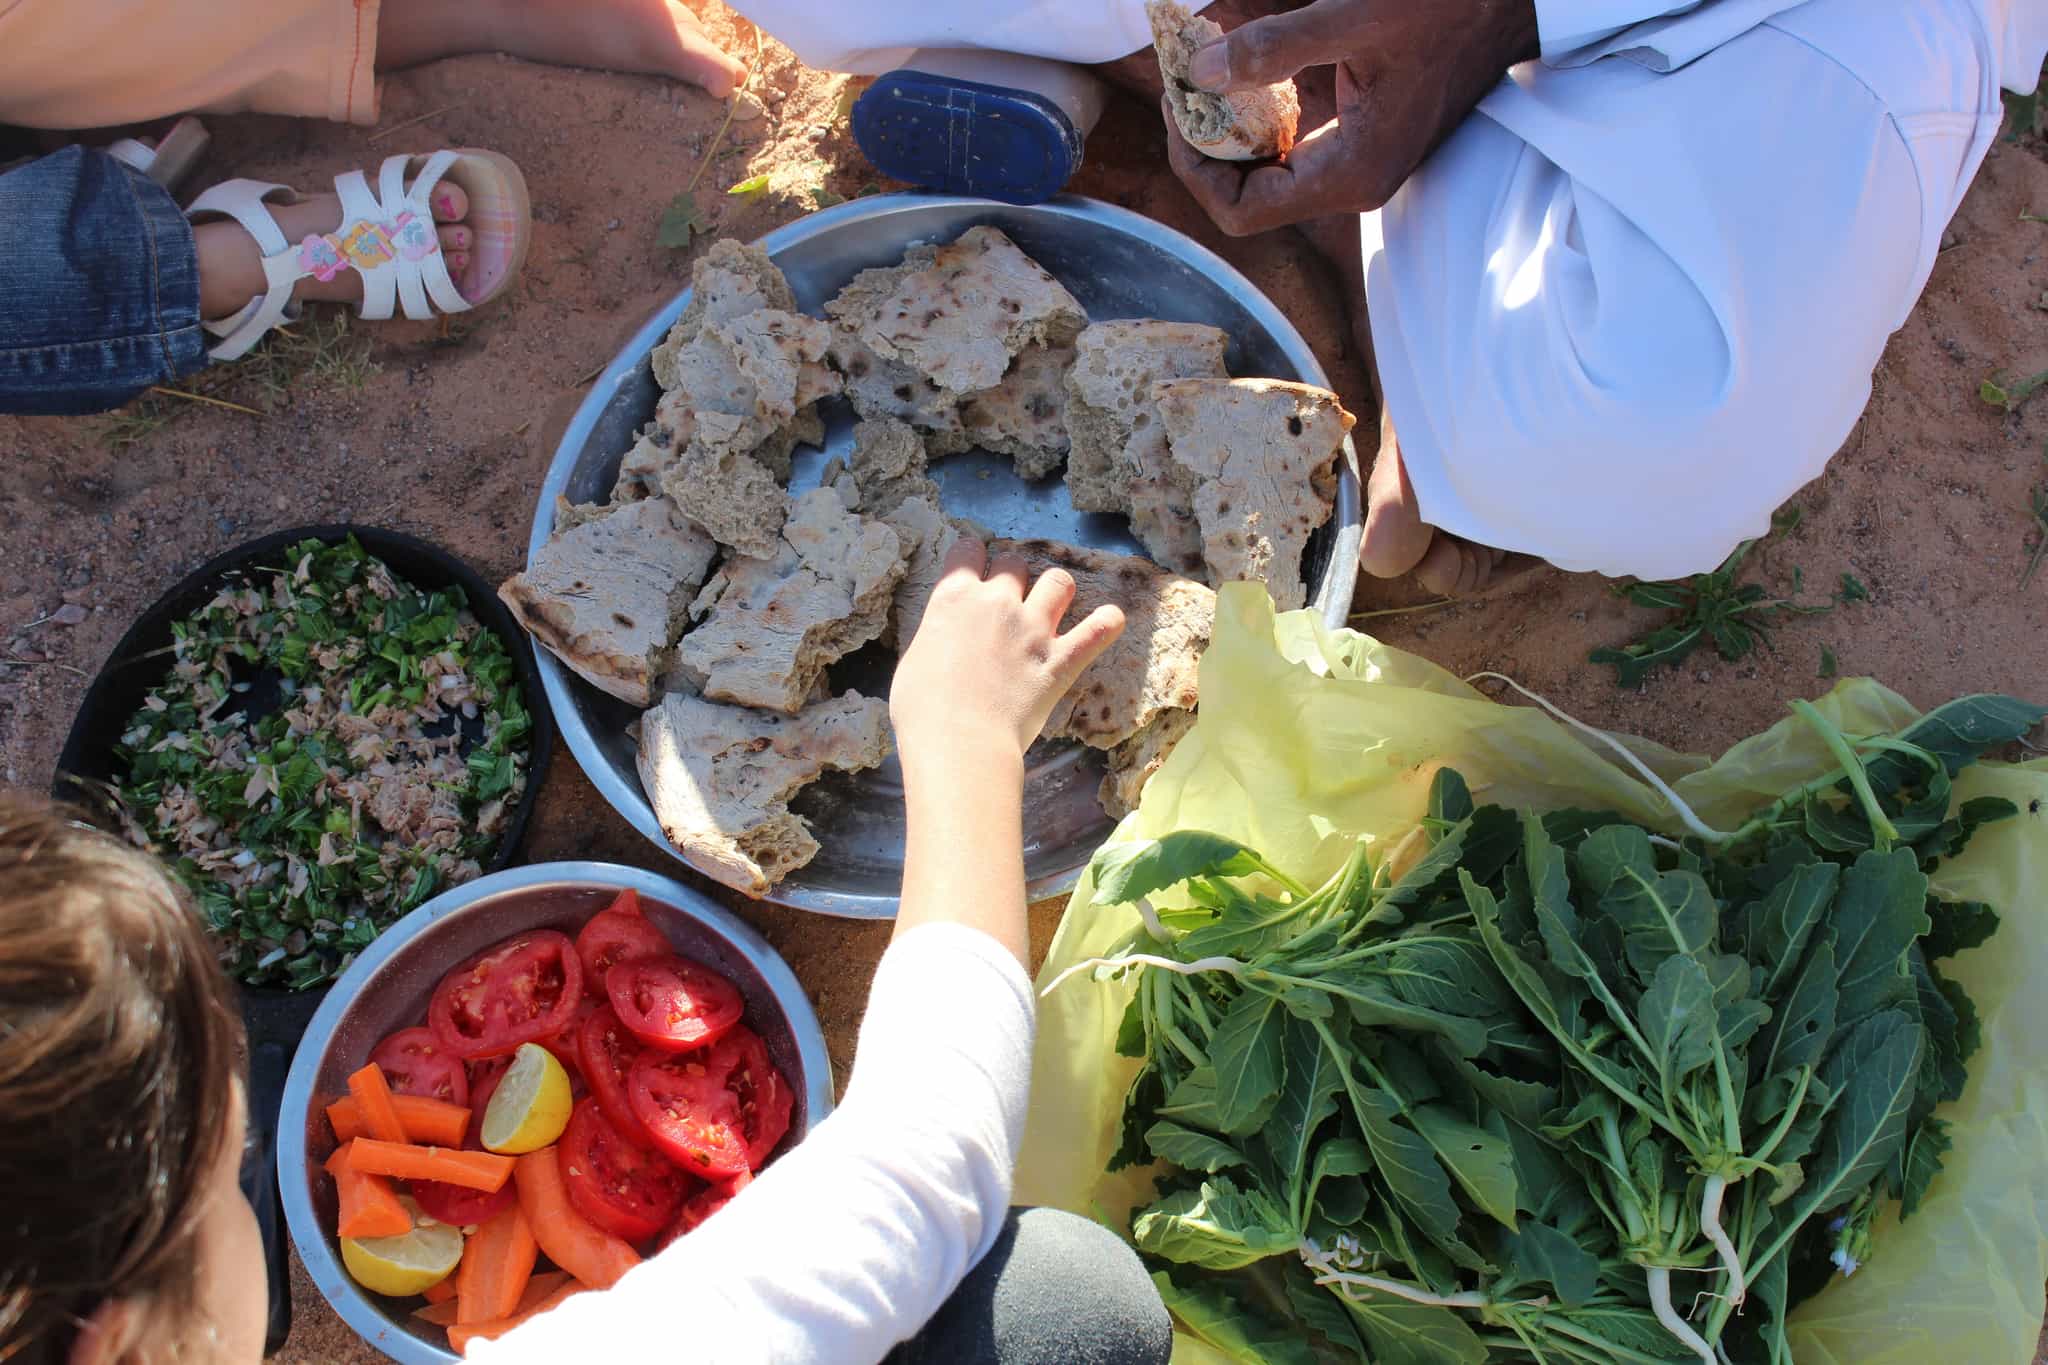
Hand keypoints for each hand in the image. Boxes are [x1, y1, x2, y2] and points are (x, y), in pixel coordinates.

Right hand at [892, 538, 1125, 761]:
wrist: (958, 742)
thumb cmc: (922, 710)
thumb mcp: (914, 660)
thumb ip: (937, 636)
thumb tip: (945, 639)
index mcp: (953, 598)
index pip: (967, 550)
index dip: (971, 558)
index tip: (974, 571)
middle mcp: (996, 602)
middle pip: (1014, 563)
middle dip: (1013, 576)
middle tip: (1009, 599)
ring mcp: (1033, 628)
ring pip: (1058, 581)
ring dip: (1056, 589)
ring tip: (1052, 605)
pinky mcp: (1060, 659)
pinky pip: (1098, 630)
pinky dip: (1108, 623)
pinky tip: (1111, 620)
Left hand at [1164, 0, 1538, 235]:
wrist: (1511, 1)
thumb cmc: (1449, 6)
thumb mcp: (1356, 16)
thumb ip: (1275, 48)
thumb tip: (1200, 74)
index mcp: (1350, 174)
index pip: (1241, 212)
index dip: (1195, 166)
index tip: (1180, 105)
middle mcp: (1352, 182)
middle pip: (1247, 197)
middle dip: (1206, 146)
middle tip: (1183, 85)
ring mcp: (1359, 163)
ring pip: (1267, 171)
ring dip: (1229, 130)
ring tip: (1205, 75)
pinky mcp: (1363, 137)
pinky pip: (1293, 145)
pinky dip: (1261, 116)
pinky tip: (1248, 74)